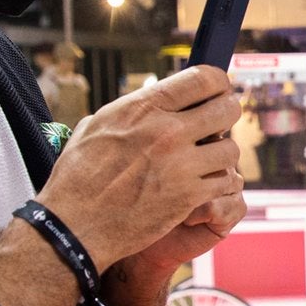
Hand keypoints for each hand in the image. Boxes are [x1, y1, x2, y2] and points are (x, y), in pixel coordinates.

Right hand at [36, 65, 241, 269]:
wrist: (75, 226)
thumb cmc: (78, 178)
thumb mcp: (96, 127)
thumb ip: (130, 111)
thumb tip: (148, 101)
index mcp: (144, 108)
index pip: (203, 79)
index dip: (218, 83)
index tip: (218, 91)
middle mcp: (167, 131)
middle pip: (227, 109)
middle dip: (227, 115)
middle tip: (218, 125)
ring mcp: (181, 165)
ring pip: (230, 148)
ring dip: (222, 154)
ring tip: (207, 160)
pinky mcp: (189, 196)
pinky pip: (224, 181)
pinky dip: (216, 183)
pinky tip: (202, 186)